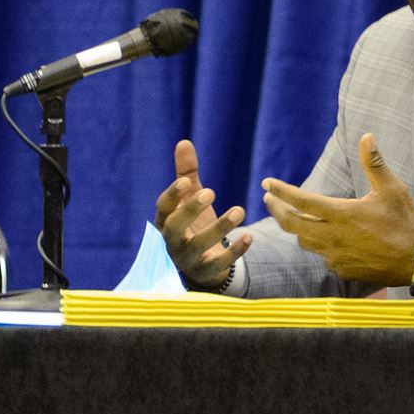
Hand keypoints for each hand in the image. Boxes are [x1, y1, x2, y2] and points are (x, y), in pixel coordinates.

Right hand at [155, 138, 252, 286]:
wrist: (200, 263)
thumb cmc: (192, 224)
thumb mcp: (189, 199)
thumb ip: (186, 173)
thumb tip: (184, 142)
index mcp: (166, 220)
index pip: (163, 207)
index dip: (172, 195)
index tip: (186, 182)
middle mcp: (172, 240)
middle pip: (175, 227)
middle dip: (191, 210)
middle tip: (210, 192)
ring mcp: (187, 258)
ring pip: (199, 245)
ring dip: (220, 227)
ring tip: (240, 209)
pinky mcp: (206, 272)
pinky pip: (219, 264)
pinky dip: (235, 251)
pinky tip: (250, 237)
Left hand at [259, 134, 413, 286]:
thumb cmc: (405, 221)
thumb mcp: (392, 188)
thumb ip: (374, 163)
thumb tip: (366, 136)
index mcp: (342, 213)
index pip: (302, 201)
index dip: (281, 191)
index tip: (266, 184)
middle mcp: (333, 236)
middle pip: (292, 225)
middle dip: (277, 210)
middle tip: (268, 200)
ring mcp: (336, 256)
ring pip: (305, 242)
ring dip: (296, 228)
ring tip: (295, 217)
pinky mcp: (343, 269)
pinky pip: (322, 257)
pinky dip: (318, 246)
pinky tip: (325, 239)